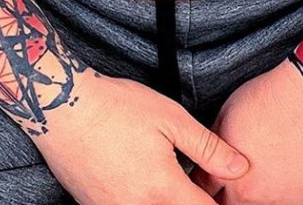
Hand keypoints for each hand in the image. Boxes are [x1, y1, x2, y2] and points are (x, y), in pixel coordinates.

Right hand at [30, 66, 250, 204]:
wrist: (61, 108)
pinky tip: (142, 182)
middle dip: (192, 204)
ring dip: (166, 204)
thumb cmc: (117, 107)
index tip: (226, 195)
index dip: (220, 204)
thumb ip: (208, 149)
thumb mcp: (170, 118)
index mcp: (163, 191)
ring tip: (166, 179)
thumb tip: (240, 168)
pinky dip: (142, 202)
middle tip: (196, 186)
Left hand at [188, 59, 302, 204]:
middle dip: (225, 195)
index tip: (210, 179)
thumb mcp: (229, 112)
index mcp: (225, 171)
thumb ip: (216, 143)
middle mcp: (248, 193)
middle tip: (235, 181)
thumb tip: (208, 156)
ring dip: (254, 199)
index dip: (205, 183)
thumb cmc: (273, 97)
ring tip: (261, 179)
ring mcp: (277, 202)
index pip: (203, 190)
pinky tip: (282, 182)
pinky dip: (281, 199)